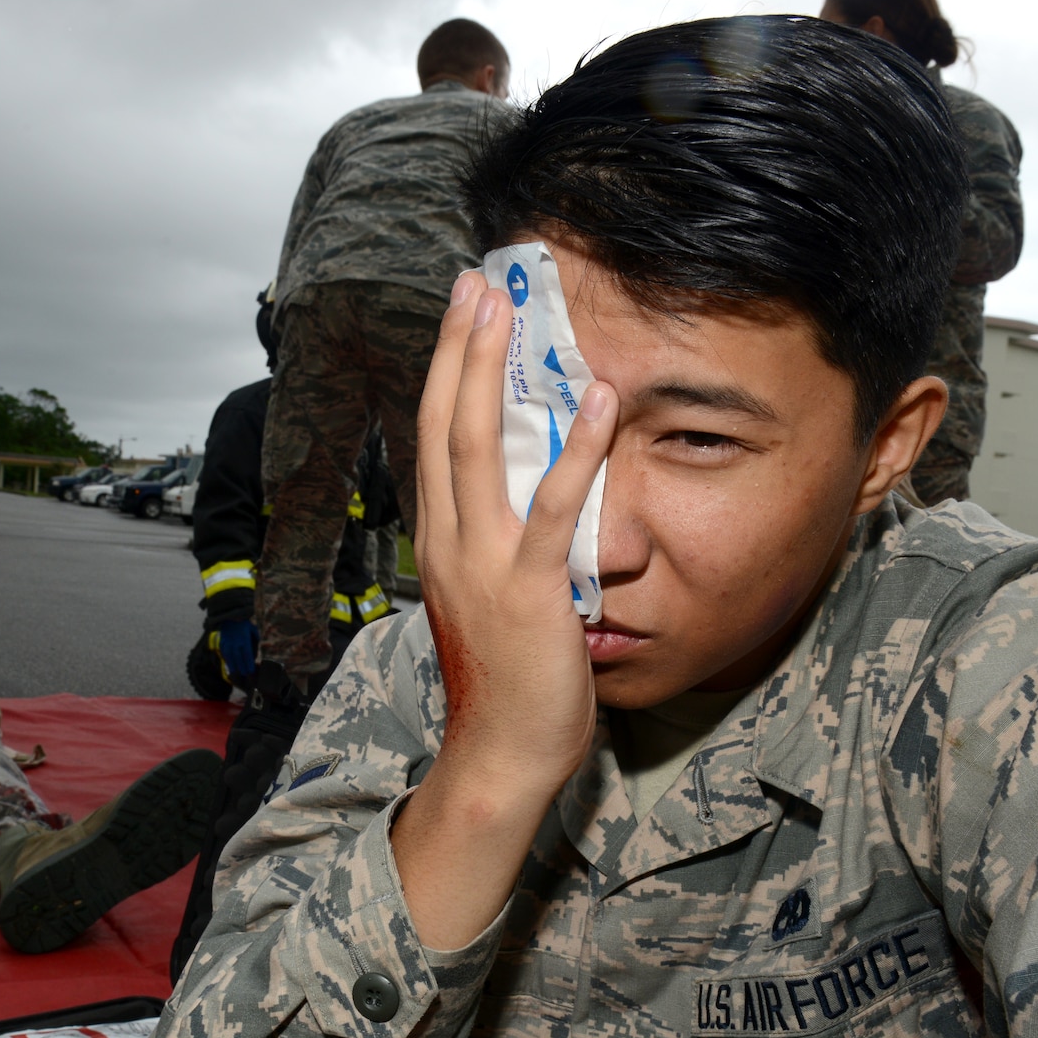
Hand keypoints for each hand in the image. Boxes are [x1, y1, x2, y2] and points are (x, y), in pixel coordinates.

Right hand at [214, 620, 257, 681]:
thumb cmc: (244, 623)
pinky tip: (229, 664)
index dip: (249, 664)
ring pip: (230, 657)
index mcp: (244, 640)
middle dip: (242, 667)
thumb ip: (256, 640)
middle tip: (245, 674)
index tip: (251, 671)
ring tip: (235, 672)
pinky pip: (223, 653)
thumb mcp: (253, 630)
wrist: (230, 615)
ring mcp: (227, 642)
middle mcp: (235, 642)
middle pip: (238, 658)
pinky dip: (226, 659)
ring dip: (232, 666)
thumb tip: (258, 650)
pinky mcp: (222, 642)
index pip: (247, 655)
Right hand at [389, 273, 618, 949]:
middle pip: (444, 423)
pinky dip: (576, 450)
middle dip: (460, 347)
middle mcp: (449, 541)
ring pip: (478, 446)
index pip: (437, 438)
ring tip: (507, 307)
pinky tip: (600, 399)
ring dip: (492, 372)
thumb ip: (505, 547)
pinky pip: (552, 508)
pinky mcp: (528, 590)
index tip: (466, 313)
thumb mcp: (496, 601)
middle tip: (476, 280)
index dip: (450, 371)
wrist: (500, 757)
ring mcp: (482, 563)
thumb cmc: (507, 686)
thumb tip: (530, 505)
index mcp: (441, 541)